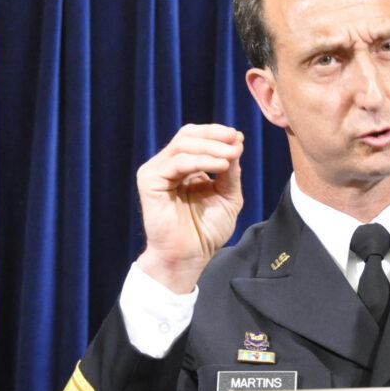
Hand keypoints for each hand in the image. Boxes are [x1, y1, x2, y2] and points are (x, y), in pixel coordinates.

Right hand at [135, 123, 243, 292]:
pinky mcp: (149, 181)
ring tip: (232, 156)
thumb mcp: (227, 196)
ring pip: (183, 144)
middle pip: (188, 135)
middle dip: (214, 135)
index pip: (197, 138)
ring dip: (211, 147)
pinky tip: (221, 166)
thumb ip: (231, 171)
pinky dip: (201, 161)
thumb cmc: (206, 231)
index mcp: (185, 167)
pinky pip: (177, 162)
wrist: (190, 256)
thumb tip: (236, 141)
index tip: (239, 138)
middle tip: (236, 142)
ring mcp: (157, 172)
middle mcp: (169, 166)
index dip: (217, 134)